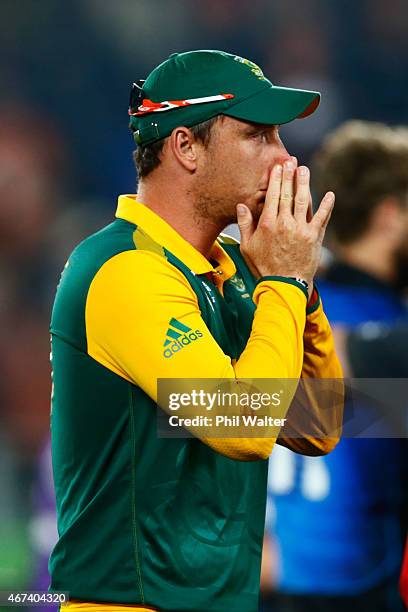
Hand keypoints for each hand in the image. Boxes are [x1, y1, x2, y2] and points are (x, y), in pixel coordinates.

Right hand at [236, 159, 333, 285]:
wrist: (284, 284)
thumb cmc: (263, 267)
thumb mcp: (247, 247)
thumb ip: (244, 225)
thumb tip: (241, 206)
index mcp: (268, 224)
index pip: (273, 195)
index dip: (276, 179)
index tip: (278, 167)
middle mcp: (285, 223)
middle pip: (288, 194)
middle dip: (290, 176)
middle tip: (291, 162)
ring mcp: (301, 229)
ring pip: (304, 200)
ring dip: (305, 183)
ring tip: (304, 170)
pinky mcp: (314, 236)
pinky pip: (322, 217)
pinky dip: (327, 205)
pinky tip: (330, 194)